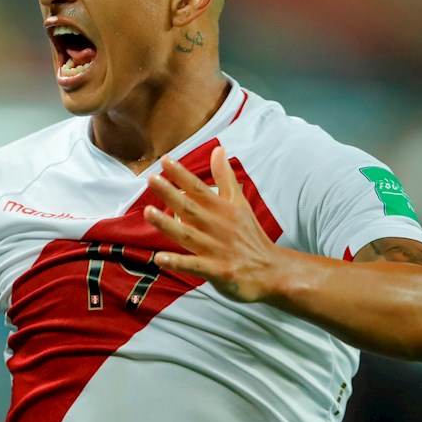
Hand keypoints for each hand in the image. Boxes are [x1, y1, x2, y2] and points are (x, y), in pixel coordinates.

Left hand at [144, 146, 280, 302]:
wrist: (272, 271)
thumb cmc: (251, 236)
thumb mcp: (240, 204)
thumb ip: (225, 178)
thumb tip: (218, 150)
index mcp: (223, 210)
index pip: (199, 188)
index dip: (182, 174)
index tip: (165, 160)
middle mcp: (219, 227)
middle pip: (191, 208)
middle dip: (170, 193)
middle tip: (151, 179)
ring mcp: (218, 249)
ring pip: (188, 235)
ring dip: (168, 224)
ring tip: (148, 212)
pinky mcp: (218, 271)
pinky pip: (194, 266)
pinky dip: (178, 262)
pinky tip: (159, 258)